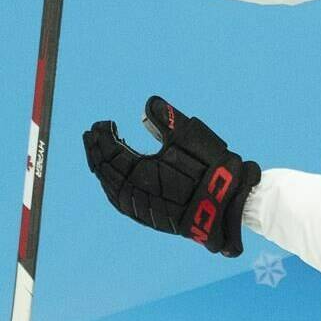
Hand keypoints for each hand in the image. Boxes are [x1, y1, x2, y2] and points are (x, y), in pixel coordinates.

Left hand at [84, 96, 259, 255]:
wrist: (227, 207)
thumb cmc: (211, 170)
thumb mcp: (189, 137)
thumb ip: (166, 118)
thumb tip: (149, 103)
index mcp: (136, 172)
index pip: (108, 151)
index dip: (102, 136)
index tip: (102, 123)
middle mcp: (131, 193)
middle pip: (104, 170)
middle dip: (96, 151)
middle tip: (92, 135)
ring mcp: (138, 208)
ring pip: (110, 188)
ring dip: (103, 169)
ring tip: (99, 154)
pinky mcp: (147, 218)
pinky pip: (120, 200)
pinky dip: (113, 186)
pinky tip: (116, 179)